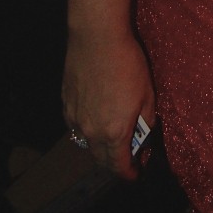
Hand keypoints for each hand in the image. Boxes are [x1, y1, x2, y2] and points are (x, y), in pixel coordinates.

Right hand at [62, 31, 155, 178]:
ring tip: (111, 135)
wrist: (97, 38)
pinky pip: (76, 125)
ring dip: (99, 145)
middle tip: (125, 156)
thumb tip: (144, 134)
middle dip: (114, 163)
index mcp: (114, 132)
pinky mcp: (65, 104)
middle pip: (100, 159)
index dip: (128, 173)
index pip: (119, 166)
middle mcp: (91, 132)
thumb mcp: (147, 92)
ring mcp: (75, 118)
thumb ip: (146, 119)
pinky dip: (86, 128)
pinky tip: (95, 116)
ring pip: (86, 143)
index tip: (135, 173)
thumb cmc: (127, 63)